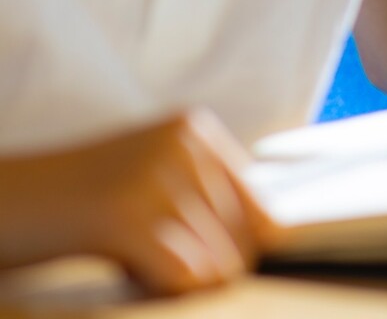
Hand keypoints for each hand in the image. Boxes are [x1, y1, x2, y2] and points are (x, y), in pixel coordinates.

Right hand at [0, 110, 268, 295]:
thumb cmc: (72, 206)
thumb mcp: (149, 181)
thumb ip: (207, 197)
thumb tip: (280, 235)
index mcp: (192, 128)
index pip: (262, 210)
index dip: (236, 250)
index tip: (189, 254)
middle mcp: (181, 143)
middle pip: (243, 242)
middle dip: (201, 267)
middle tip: (145, 256)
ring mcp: (153, 176)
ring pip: (217, 265)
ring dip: (175, 281)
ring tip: (128, 258)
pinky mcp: (123, 216)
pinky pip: (185, 278)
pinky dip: (161, 291)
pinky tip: (124, 273)